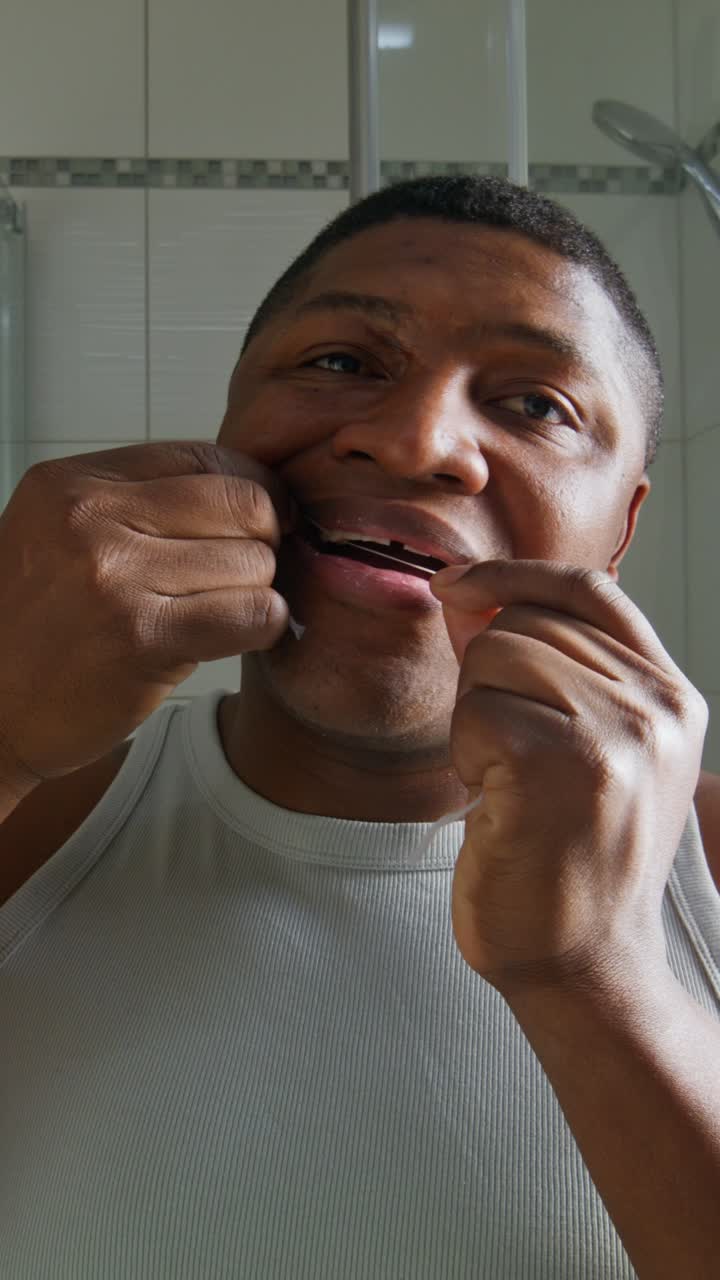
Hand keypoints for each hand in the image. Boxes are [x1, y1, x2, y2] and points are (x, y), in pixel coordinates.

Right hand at [0, 442, 296, 788]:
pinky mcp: (142, 638)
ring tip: (219, 614)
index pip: (205, 456)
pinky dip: (263, 626)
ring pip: (255, 561)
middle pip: (242, 503)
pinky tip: (235, 637)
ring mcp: (114, 577)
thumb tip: (253, 494)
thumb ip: (143, 506)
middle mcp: (90, 519)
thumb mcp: (64, 537)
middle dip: (263, 541)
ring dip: (256, 592)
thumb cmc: (37, 630)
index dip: (253, 490)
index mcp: (74, 483)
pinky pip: (253, 614)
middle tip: (246, 575)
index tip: (264, 522)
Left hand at [430, 560, 708, 1001]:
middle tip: (507, 757)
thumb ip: (538, 666)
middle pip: (525, 623)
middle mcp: (658, 708)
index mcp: (672, 698)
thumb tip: (468, 598)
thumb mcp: (582, 749)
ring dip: (476, 718)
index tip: (455, 585)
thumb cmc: (569, 860)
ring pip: (494, 656)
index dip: (515, 576)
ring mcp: (618, 735)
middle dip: (487, 681)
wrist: (584, 965)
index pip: (592, 590)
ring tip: (508, 782)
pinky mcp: (564, 765)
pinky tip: (497, 802)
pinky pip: (475, 709)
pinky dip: (466, 753)